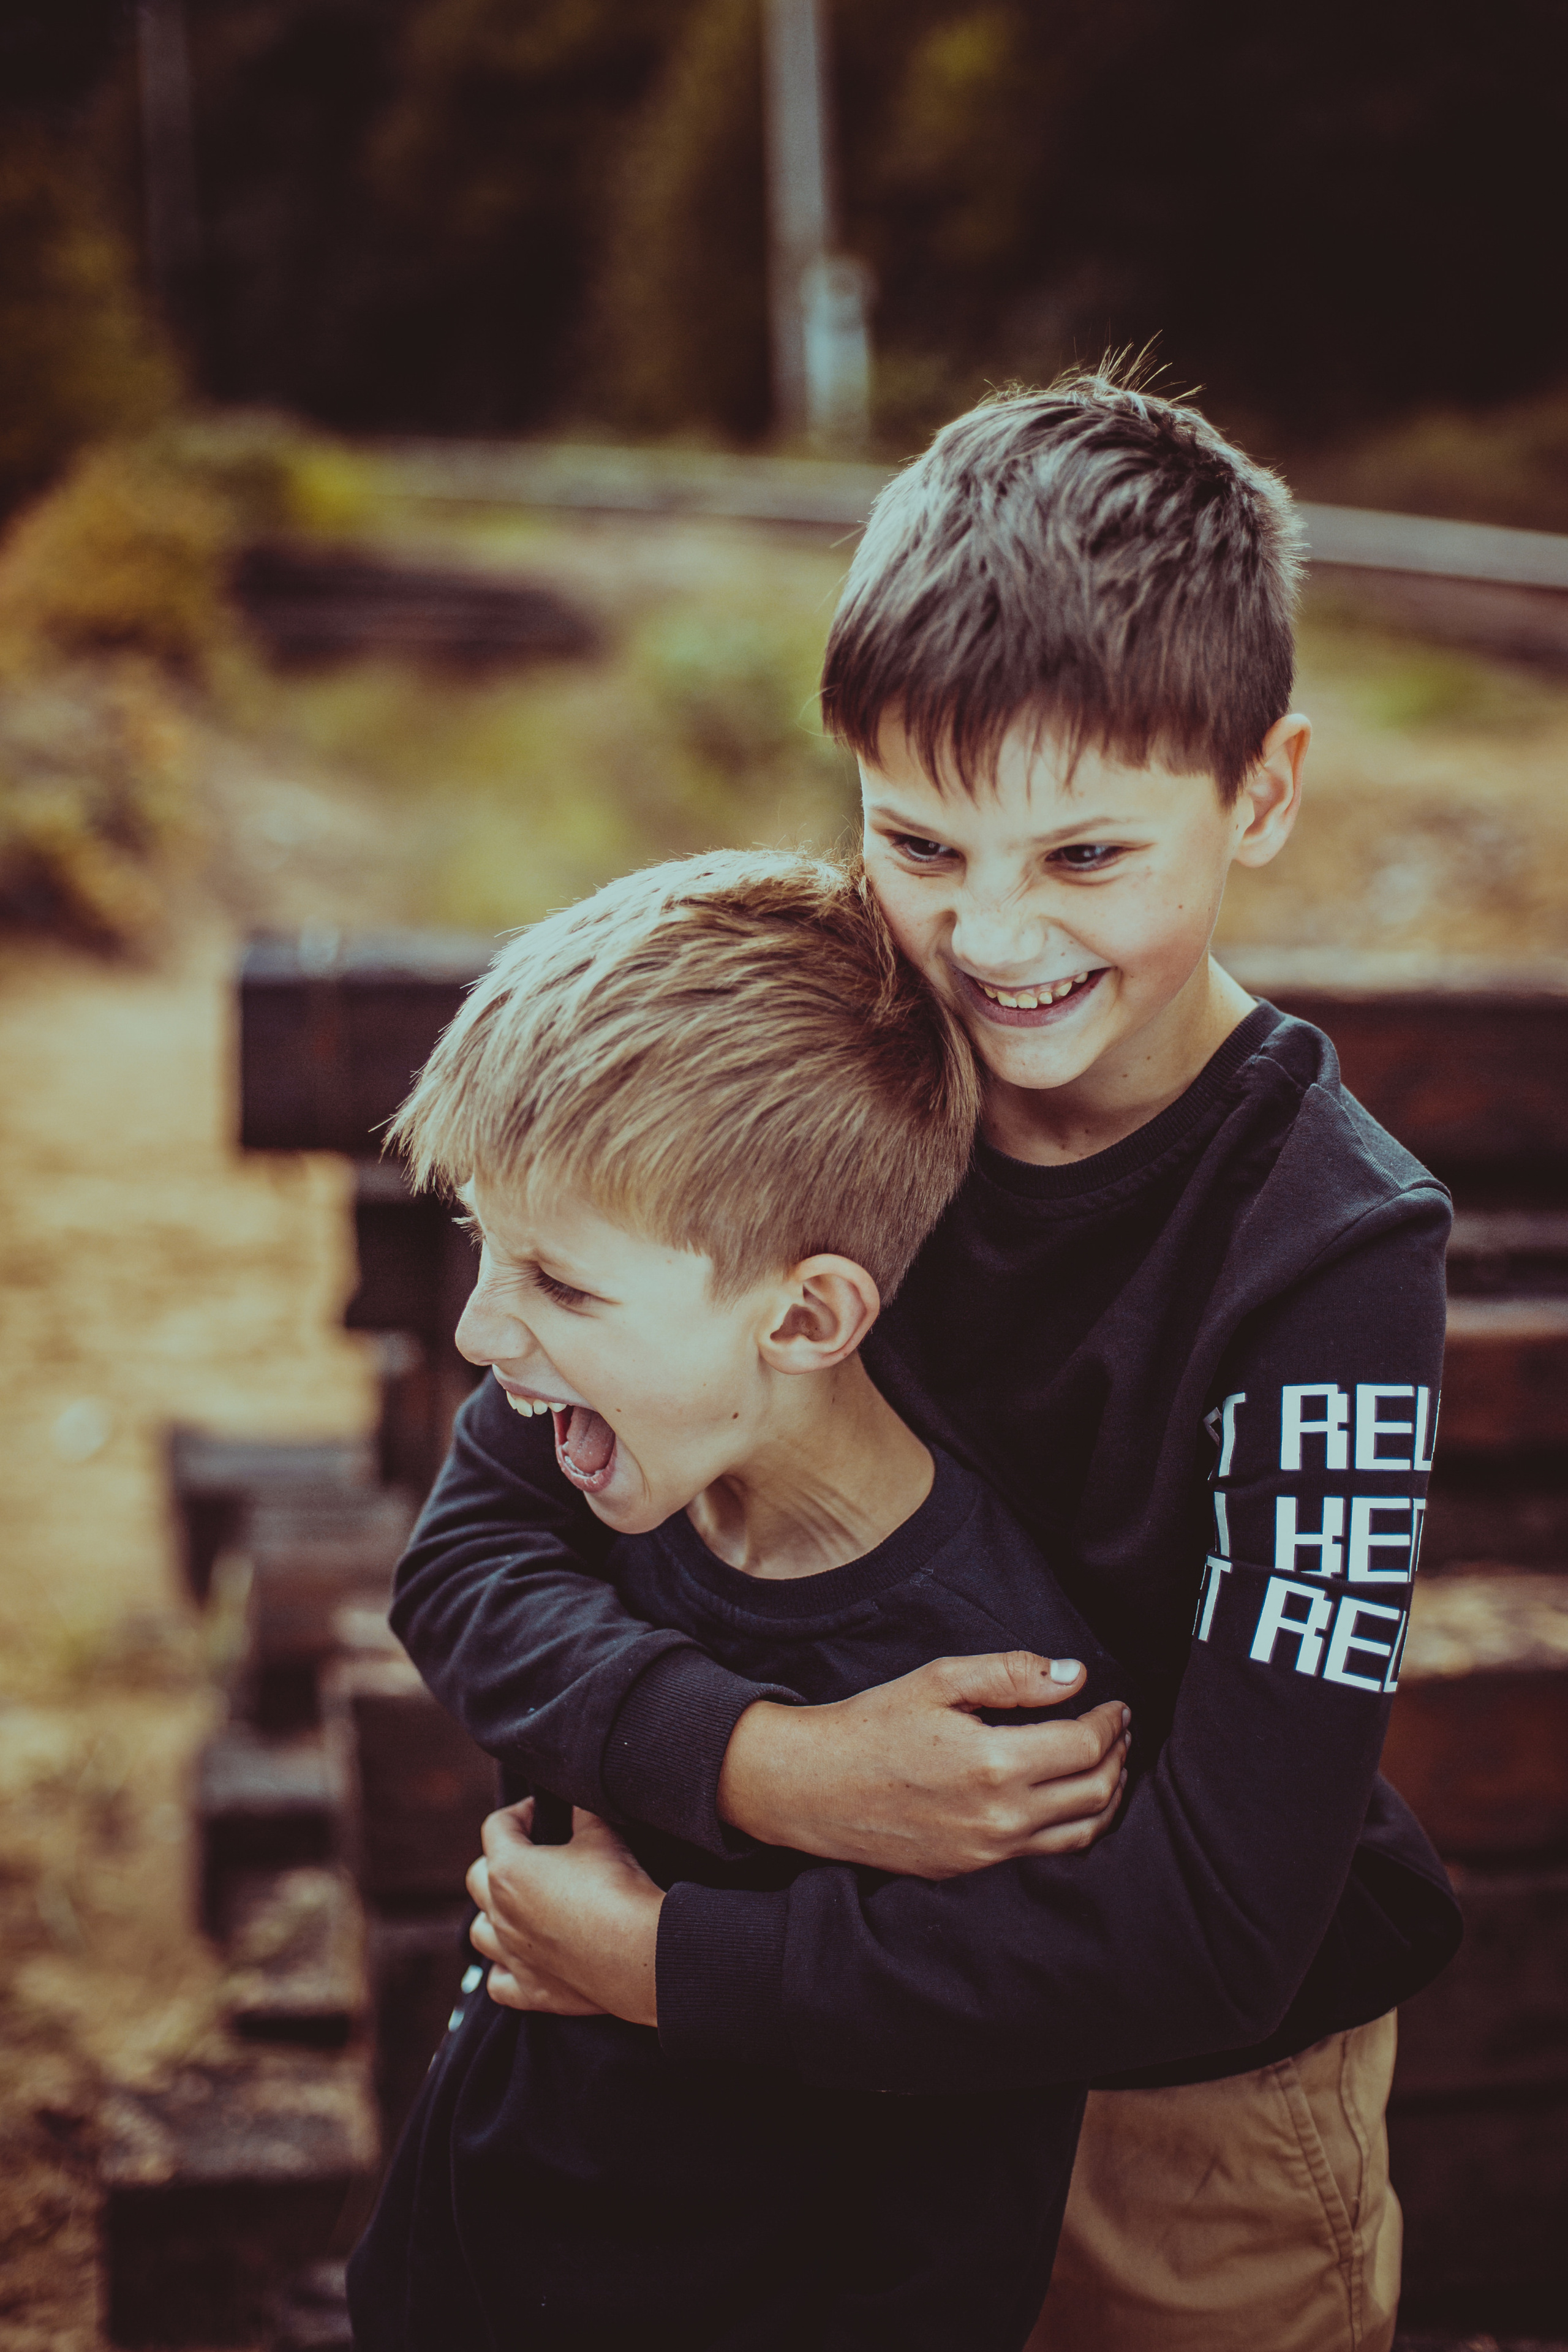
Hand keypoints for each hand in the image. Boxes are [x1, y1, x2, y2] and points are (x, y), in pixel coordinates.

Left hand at [466, 1800, 663, 2026]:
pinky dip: (505, 1968)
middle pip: (478, 1877)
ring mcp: (512, 1955)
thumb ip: (582, 1813)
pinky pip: (498, 1982)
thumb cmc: (616, 1888)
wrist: (639, 1952)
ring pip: (480, 1931)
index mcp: (509, 1870)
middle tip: (533, 1855)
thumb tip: (576, 1803)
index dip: (520, 1813)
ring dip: (494, 1915)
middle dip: (500, 1860)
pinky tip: (523, 1958)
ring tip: (522, 1906)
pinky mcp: (531, 1990)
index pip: (497, 1827)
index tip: (542, 1812)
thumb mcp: (602, 1834)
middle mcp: (501, 1913)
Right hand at [718, 1654, 1130, 1879]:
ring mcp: (986, 1852)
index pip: (1086, 1747)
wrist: (812, 1787)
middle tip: (1120, 1730)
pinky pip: (1042, 1853)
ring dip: (1107, 1797)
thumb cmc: (872, 1724)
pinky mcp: (971, 1869)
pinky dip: (1073, 1825)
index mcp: (993, 1764)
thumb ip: (1012, 1674)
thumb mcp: (939, 1680)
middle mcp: (999, 1818)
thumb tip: (1074, 1676)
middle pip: (1095, 1793)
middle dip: (1119, 1757)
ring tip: (1108, 1764)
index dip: (1111, 1723)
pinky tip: (1067, 1797)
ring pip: (1080, 1833)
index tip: (1116, 1705)